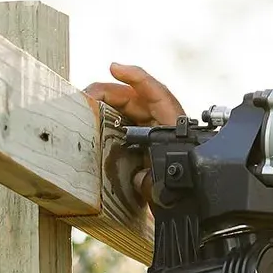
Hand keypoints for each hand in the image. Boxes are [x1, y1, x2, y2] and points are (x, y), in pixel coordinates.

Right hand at [83, 63, 184, 198]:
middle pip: (135, 99)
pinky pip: (125, 124)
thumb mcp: (166, 189)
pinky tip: (92, 120)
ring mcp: (154, 133)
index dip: (137, 78)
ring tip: (84, 105)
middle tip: (84, 97)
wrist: (188, 204)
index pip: (158, 94)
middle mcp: (164, 126)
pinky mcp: (143, 142)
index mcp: (174, 129)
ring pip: (127, 110)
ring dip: (105, 106)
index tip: (115, 68)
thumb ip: (152, 182)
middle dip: (108, 93)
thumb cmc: (182, 194)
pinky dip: (108, 119)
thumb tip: (138, 177)